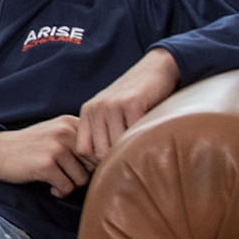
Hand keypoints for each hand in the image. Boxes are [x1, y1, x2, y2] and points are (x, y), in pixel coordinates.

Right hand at [0, 116, 94, 196]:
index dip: (93, 163)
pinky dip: (59, 191)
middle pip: (94, 165)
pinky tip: (48, 185)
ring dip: (69, 184)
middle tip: (65, 175)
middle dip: (82, 175)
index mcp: (71, 122)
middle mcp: (65, 131)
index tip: (79, 167)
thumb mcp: (56, 134)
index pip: (101, 147)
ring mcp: (55, 147)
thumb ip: (80, 142)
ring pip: (82, 179)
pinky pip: (67, 187)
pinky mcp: (46, 164)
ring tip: (55, 179)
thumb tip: (110, 163)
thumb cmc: (31, 147)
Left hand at [76, 47, 178, 161]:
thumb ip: (103, 132)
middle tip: (132, 156)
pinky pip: (135, 135)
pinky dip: (143, 140)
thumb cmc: (136, 96)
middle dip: (116, 160)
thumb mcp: (111, 112)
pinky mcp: (132, 104)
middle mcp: (96, 108)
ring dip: (130, 151)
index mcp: (88, 112)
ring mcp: (113, 106)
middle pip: (99, 152)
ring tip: (141, 146)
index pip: (83, 150)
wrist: (155, 69)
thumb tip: (104, 169)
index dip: (98, 162)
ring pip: (116, 147)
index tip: (115, 161)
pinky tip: (150, 133)